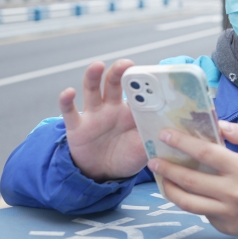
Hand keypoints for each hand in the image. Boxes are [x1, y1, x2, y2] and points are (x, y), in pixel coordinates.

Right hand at [59, 59, 147, 181]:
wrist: (103, 174)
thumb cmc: (127, 156)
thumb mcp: (144, 149)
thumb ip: (154, 137)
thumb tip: (170, 129)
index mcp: (131, 111)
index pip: (136, 91)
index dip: (141, 82)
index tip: (150, 73)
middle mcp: (111, 107)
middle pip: (113, 83)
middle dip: (119, 71)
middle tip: (126, 64)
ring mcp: (93, 115)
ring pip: (92, 90)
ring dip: (93, 76)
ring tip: (97, 65)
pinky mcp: (77, 126)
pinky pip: (70, 111)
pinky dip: (66, 101)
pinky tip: (68, 93)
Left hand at [149, 121, 237, 235]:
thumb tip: (219, 124)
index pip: (205, 153)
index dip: (182, 143)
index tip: (165, 134)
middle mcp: (232, 192)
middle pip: (190, 179)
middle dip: (167, 168)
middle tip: (154, 159)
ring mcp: (226, 212)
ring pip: (188, 202)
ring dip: (170, 189)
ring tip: (161, 178)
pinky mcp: (224, 226)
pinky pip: (201, 212)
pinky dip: (188, 201)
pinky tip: (181, 191)